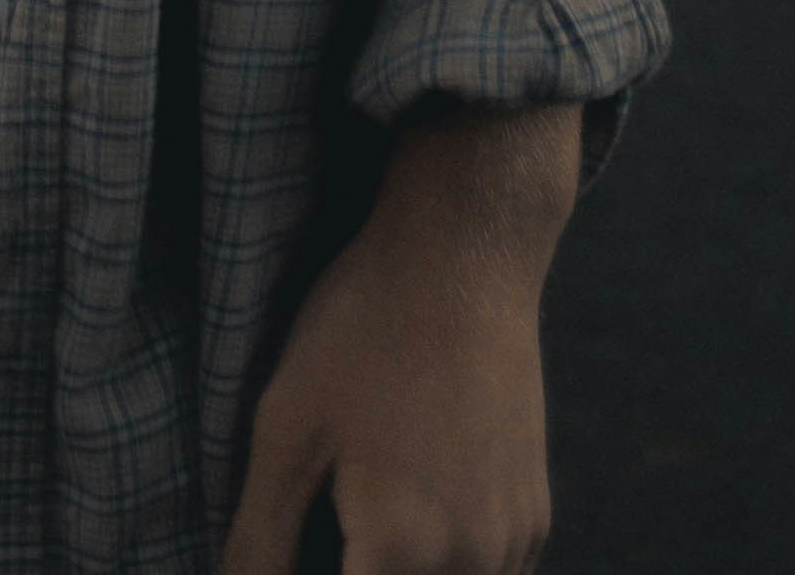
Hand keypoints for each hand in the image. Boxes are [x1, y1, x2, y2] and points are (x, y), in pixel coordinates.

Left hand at [220, 107, 578, 574]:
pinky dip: (445, 569)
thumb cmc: (365, 329)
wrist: (465, 252)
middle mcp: (476, 565)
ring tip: (355, 522)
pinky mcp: (535, 518)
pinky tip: (406, 514)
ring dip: (397, 573)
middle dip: (353, 570)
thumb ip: (259, 542)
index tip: (292, 543)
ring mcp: (515, 544)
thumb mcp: (286, 429)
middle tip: (325, 523)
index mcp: (405, 554)